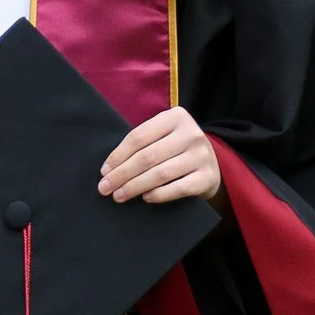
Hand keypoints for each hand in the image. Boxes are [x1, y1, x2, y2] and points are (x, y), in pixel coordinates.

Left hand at [99, 105, 222, 208]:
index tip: (104, 171)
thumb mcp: (163, 137)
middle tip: (105, 188)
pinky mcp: (207, 177)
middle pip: (147, 156)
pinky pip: (178, 188)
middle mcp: (191, 133)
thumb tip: (109, 169)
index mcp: (176, 117)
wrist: (211, 165)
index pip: (138, 136)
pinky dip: (159, 194)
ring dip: (135, 187)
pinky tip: (145, 198)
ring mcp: (201, 155)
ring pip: (161, 173)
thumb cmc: (176, 150)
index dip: (118, 155)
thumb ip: (142, 145)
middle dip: (122, 174)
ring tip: (119, 196)